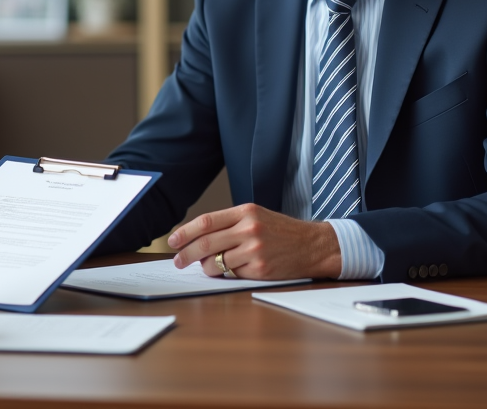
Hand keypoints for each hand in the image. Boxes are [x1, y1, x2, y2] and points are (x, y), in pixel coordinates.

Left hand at [167, 203, 341, 280]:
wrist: (313, 245)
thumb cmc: (281, 231)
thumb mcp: (256, 216)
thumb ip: (229, 224)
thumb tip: (197, 238)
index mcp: (246, 212)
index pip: (206, 221)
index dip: (185, 232)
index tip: (173, 240)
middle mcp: (249, 229)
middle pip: (206, 242)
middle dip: (187, 254)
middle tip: (178, 261)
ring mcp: (255, 250)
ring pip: (216, 262)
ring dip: (206, 267)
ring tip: (208, 267)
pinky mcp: (261, 269)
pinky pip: (232, 274)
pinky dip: (225, 274)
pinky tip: (230, 271)